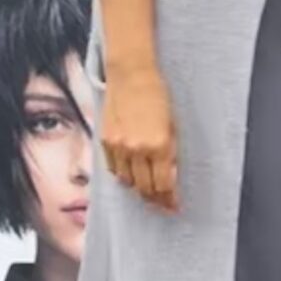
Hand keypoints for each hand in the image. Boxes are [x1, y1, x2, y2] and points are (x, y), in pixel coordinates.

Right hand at [101, 66, 179, 212]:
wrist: (132, 74)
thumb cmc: (157, 95)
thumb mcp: (174, 126)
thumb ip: (171, 154)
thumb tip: (170, 178)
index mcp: (160, 145)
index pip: (164, 185)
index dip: (170, 200)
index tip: (174, 206)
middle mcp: (137, 149)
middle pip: (145, 189)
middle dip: (155, 199)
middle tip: (163, 203)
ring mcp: (119, 146)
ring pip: (127, 182)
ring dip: (138, 187)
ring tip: (147, 188)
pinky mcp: (105, 141)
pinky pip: (113, 169)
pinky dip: (122, 174)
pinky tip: (131, 173)